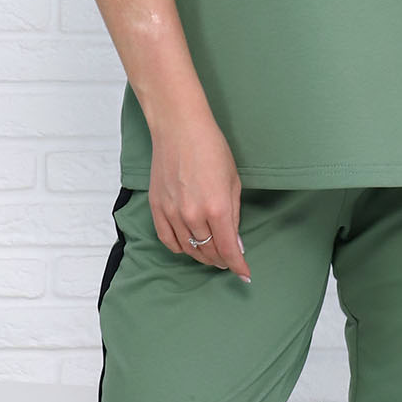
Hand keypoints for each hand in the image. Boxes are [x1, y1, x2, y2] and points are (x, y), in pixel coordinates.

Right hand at [147, 112, 252, 282]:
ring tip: (212, 253)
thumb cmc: (211, 148)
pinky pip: (168, 240)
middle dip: (222, 260)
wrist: (179, 128)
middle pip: (209, 252)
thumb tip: (235, 243)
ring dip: (203, 255)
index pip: (228, 249)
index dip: (238, 265)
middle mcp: (193, 214)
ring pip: (189, 249)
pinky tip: (189, 246)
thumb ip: (234, 216)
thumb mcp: (233, 181)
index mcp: (217, 207)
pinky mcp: (157, 208)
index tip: (244, 273)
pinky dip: (181, 248)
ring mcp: (172, 213)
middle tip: (229, 260)